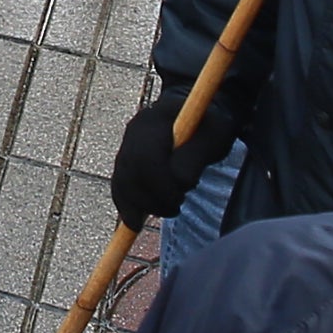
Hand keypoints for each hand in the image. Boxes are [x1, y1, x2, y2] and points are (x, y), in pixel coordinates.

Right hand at [111, 83, 245, 226]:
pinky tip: (136, 219)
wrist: (196, 112)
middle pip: (129, 172)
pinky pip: (119, 185)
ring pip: (121, 181)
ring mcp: (127, 144)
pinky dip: (125, 205)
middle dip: (150, 199)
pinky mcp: (126, 159)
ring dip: (139, 204)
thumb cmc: (210, 125)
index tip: (178, 201)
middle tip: (174, 209)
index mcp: (154, 120)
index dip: (159, 186)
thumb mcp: (213, 137)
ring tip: (167, 209)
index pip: (145, 158)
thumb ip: (195, 158)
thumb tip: (180, 183)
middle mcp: (134, 131)